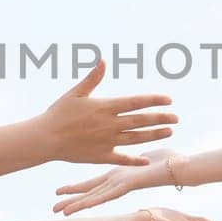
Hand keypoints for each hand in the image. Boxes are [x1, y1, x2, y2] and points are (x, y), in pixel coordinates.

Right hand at [40, 60, 175, 165]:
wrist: (45, 138)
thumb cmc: (58, 113)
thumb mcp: (76, 93)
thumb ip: (93, 78)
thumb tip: (104, 60)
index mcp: (105, 107)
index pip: (135, 102)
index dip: (153, 100)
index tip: (168, 99)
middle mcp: (109, 124)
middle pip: (140, 121)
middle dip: (160, 118)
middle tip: (176, 117)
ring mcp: (106, 141)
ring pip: (136, 138)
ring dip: (154, 135)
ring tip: (169, 132)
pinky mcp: (101, 156)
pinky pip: (122, 158)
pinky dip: (135, 160)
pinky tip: (146, 160)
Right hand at [52, 148, 175, 214]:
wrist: (185, 168)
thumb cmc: (171, 161)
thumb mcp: (147, 156)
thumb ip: (137, 157)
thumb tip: (136, 154)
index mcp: (121, 177)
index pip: (96, 185)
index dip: (80, 189)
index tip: (62, 192)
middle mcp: (119, 183)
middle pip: (92, 193)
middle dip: (72, 201)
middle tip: (54, 209)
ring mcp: (123, 185)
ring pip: (96, 197)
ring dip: (78, 204)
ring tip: (60, 211)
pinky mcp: (128, 184)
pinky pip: (108, 193)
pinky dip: (93, 200)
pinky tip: (80, 206)